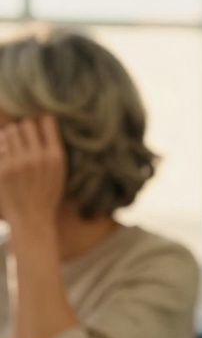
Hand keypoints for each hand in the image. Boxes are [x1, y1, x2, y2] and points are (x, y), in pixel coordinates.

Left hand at [0, 114, 66, 230]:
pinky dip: (3, 148)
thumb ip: (51, 149)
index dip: (41, 119)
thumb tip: (42, 121)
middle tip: (23, 136)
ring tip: (14, 145)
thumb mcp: (59, 171)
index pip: (46, 121)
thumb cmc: (47, 193)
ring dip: (10, 135)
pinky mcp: (3, 169)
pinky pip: (0, 147)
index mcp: (55, 156)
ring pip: (9, 132)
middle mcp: (37, 157)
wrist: (32, 217)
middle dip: (23, 128)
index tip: (39, 122)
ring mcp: (18, 163)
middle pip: (25, 124)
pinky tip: (7, 154)